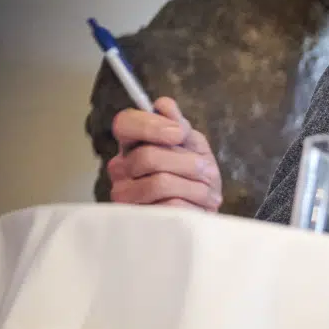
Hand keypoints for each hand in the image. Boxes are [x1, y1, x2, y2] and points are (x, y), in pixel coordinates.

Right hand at [107, 97, 221, 210]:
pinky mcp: (140, 221)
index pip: (124, 123)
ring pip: (160, 182)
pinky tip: (198, 207)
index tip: (179, 133)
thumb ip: (178, 125)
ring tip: (206, 191)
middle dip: (188, 162)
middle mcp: (121, 170)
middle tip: (206, 171)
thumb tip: (163, 106)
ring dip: (195, 185)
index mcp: (132, 145)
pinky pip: (170, 206)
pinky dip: (193, 204)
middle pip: (148, 156)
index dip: (151, 125)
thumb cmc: (195, 178)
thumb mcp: (193, 146)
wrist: (203, 213)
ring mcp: (125, 198)